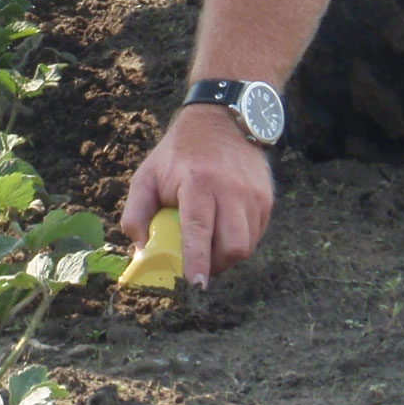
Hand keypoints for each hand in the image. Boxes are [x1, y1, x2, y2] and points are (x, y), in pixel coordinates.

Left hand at [119, 106, 273, 287]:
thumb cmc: (178, 154)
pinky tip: (224, 226)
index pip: (199, 230)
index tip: (195, 285)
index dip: (198, 261)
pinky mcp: (267, 198)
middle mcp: (231, 189)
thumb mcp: (147, 176)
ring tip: (210, 241)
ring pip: (247, 245)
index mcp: (197, 183)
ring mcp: (253, 194)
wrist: (222, 119)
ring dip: (227, 254)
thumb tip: (140, 251)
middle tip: (199, 263)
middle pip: (234, 246)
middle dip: (216, 265)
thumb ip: (136, 214)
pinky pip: (256, 234)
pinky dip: (240, 240)